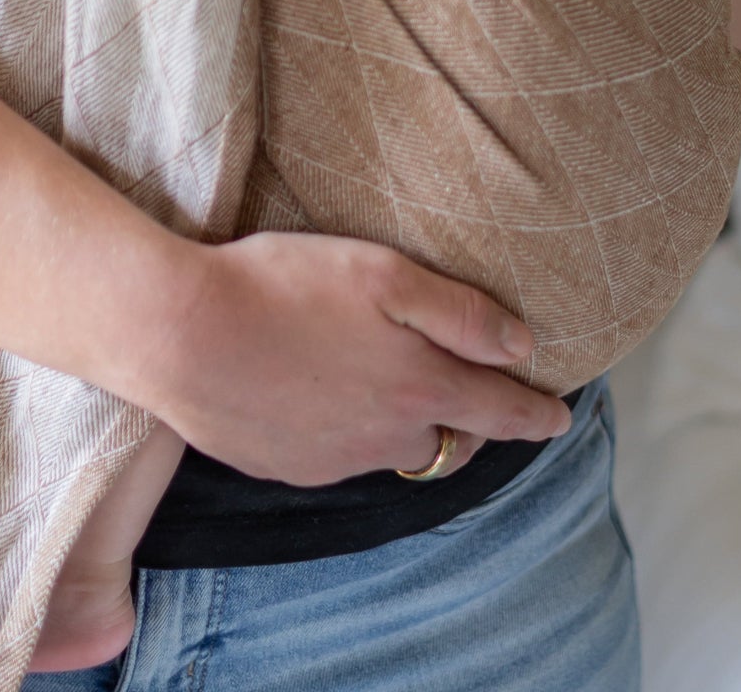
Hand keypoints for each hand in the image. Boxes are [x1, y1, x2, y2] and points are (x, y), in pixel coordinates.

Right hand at [140, 230, 570, 482]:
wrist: (179, 333)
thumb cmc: (283, 286)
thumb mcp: (383, 274)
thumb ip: (460, 313)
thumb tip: (522, 347)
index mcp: (420, 387)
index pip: (501, 412)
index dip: (537, 414)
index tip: (560, 418)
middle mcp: (385, 436)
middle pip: (449, 434)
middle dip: (466, 414)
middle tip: (467, 383)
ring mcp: (334, 461)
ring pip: (392, 444)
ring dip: (402, 418)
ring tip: (380, 373)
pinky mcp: (288, 466)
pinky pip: (339, 452)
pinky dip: (347, 426)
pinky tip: (319, 387)